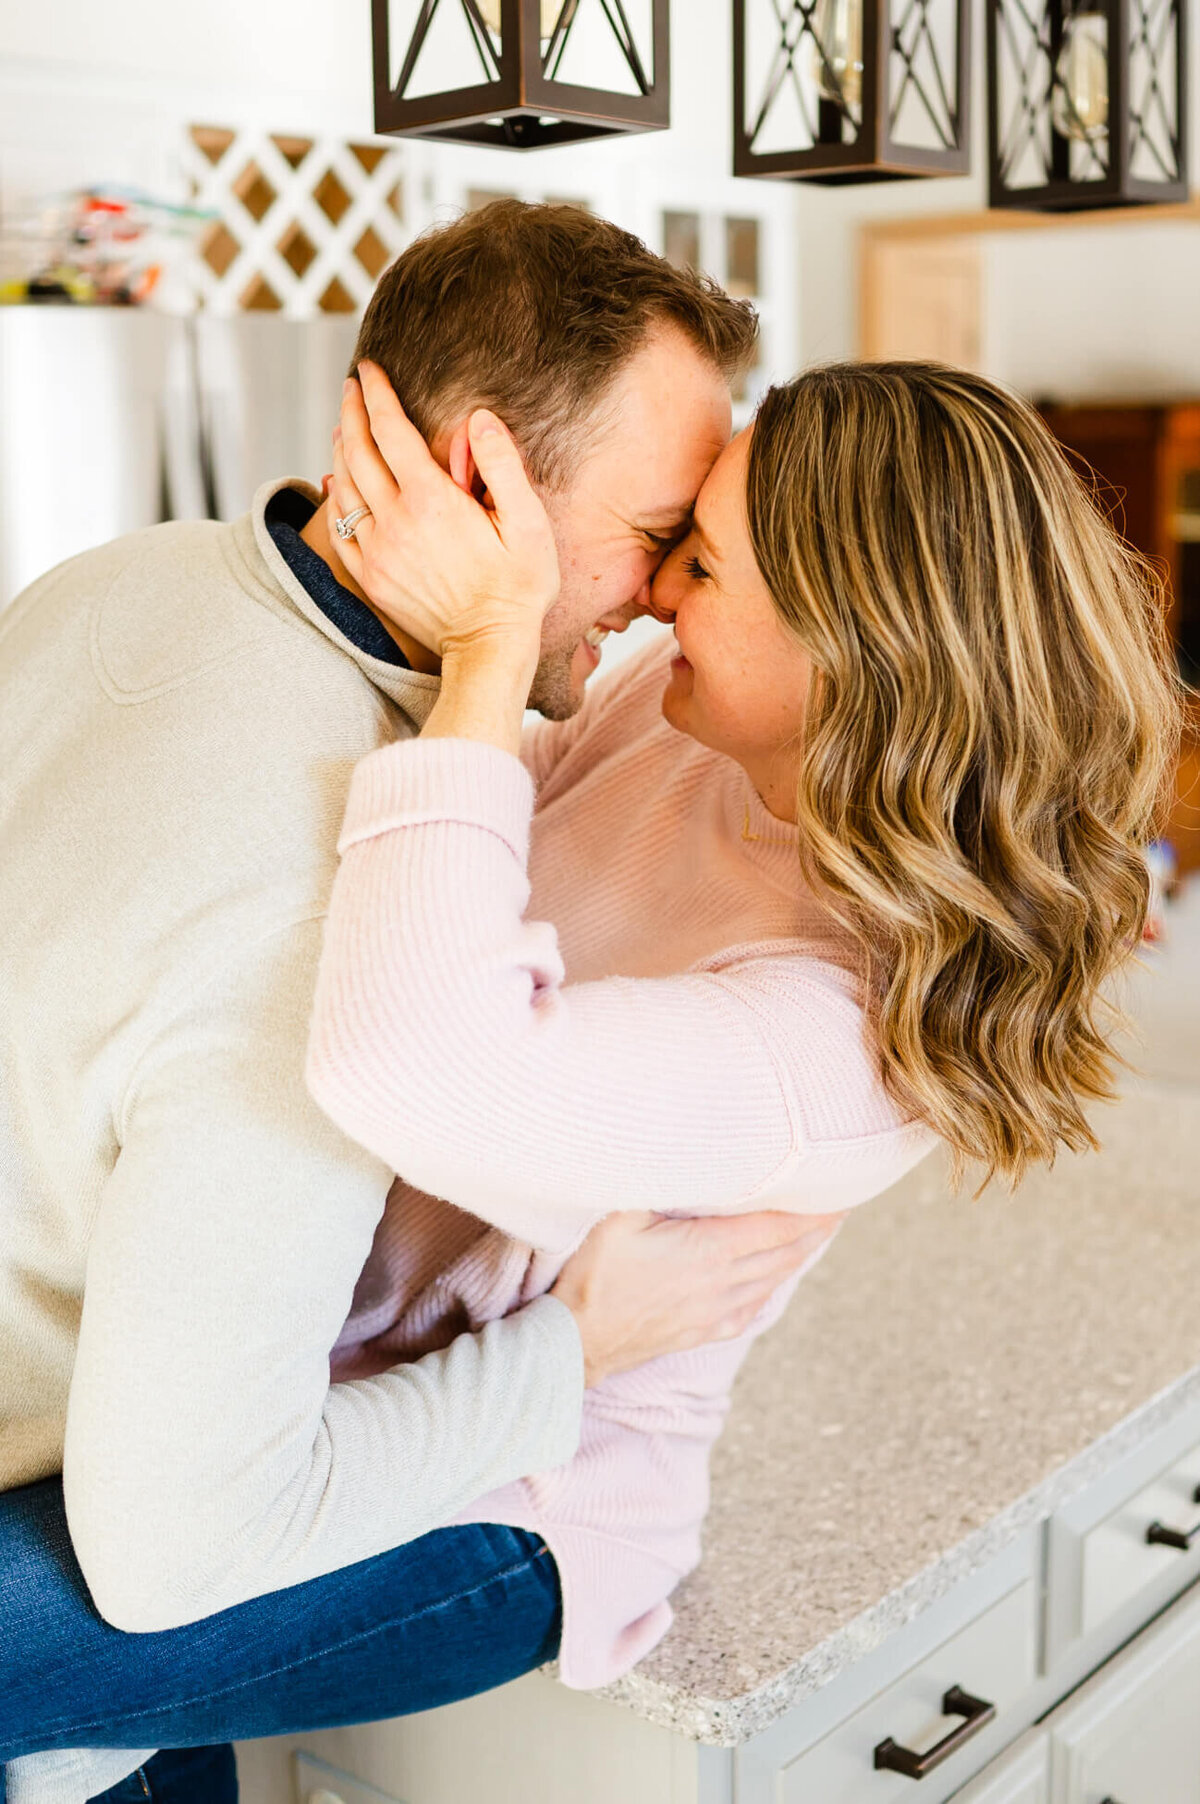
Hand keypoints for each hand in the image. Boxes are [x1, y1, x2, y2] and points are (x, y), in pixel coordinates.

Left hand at [328, 362, 559, 661]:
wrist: (489, 648)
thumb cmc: (518, 587)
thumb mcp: (528, 523)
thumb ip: (503, 465)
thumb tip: (479, 418)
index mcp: (431, 501)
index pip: (390, 430)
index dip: (377, 394)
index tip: (369, 369)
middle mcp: (394, 521)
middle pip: (357, 452)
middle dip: (351, 412)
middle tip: (351, 388)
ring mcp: (377, 551)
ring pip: (343, 487)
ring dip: (340, 451)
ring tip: (344, 428)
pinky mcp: (372, 577)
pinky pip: (340, 528)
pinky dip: (335, 498)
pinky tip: (337, 484)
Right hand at [550, 1210, 845, 1387]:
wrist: (574, 1342)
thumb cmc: (591, 1275)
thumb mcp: (618, 1215)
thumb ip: (655, 1182)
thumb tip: (680, 1151)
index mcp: (709, 1252)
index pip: (776, 1227)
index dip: (811, 1212)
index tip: (837, 1194)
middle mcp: (721, 1284)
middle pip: (784, 1254)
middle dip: (814, 1230)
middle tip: (839, 1207)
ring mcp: (714, 1312)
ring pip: (771, 1280)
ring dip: (798, 1256)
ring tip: (815, 1234)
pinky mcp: (702, 1331)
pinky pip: (751, 1307)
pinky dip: (771, 1286)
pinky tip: (773, 1278)